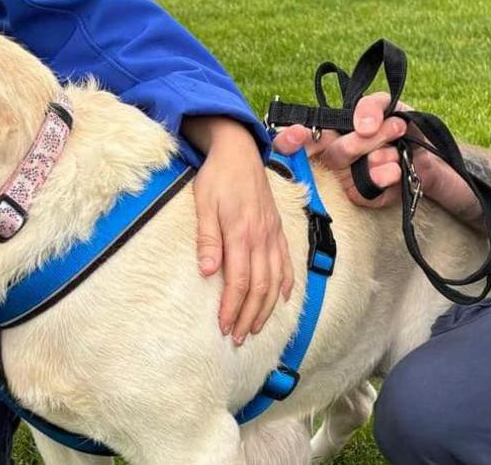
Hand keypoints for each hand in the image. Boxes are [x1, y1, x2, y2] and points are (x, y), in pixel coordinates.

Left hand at [186, 116, 293, 345]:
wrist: (239, 151)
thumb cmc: (217, 177)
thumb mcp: (203, 204)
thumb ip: (207, 238)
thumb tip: (206, 271)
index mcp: (241, 232)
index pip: (239, 281)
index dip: (232, 307)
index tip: (224, 327)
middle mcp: (261, 237)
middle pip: (260, 287)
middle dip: (249, 316)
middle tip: (237, 338)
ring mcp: (273, 234)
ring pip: (275, 280)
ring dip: (266, 308)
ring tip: (254, 328)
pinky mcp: (277, 229)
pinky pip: (287, 262)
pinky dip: (287, 284)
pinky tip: (283, 299)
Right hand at [271, 90, 411, 208]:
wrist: (429, 154)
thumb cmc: (398, 126)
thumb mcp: (386, 105)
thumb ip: (370, 105)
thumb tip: (361, 125)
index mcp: (329, 131)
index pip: (293, 138)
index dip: (287, 139)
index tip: (296, 135)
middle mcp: (330, 155)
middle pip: (330, 150)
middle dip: (364, 140)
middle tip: (395, 127)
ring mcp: (344, 178)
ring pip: (349, 168)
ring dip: (380, 153)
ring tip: (398, 145)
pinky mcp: (360, 196)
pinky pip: (364, 189)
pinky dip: (384, 175)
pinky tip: (396, 169)